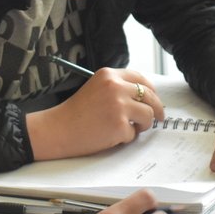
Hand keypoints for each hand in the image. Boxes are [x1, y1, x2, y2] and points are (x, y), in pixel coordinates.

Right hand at [27, 68, 165, 160]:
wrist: (57, 130)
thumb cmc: (75, 113)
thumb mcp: (96, 89)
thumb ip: (118, 88)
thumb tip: (146, 98)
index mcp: (109, 75)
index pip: (141, 79)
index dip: (150, 91)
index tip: (153, 100)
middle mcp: (116, 87)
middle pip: (150, 96)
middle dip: (156, 109)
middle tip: (157, 118)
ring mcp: (119, 106)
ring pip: (148, 115)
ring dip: (142, 125)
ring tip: (127, 129)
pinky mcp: (119, 125)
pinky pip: (134, 133)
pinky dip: (126, 138)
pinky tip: (110, 136)